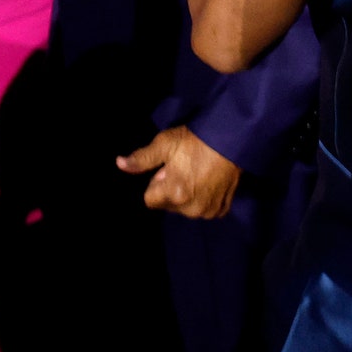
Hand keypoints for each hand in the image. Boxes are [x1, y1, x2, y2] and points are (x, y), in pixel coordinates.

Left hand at [116, 125, 240, 218]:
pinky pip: (203, 210)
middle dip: (171, 190)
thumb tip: (119, 164)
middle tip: (184, 168)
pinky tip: (209, 181)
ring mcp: (207, 211)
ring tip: (198, 173)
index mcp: (173, 194)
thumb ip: (141, 158)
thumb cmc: (195, 140)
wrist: (232, 139)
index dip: (156, 182)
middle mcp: (190, 209)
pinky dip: (203, 199)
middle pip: (167, 205)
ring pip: (185, 209)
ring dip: (187, 196)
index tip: (168, 168)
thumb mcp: (165, 144)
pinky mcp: (221, 210)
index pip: (149, 199)